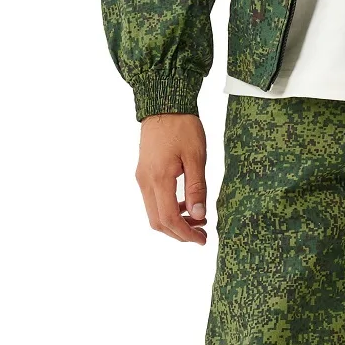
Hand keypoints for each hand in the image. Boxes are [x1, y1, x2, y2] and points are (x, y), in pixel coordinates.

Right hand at [136, 113, 208, 244]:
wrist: (164, 105)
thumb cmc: (182, 127)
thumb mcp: (196, 156)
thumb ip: (196, 187)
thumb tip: (198, 214)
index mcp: (159, 178)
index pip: (168, 218)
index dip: (185, 234)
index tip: (202, 239)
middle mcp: (145, 181)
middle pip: (158, 222)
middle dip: (179, 233)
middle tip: (202, 234)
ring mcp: (142, 178)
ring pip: (154, 213)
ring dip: (174, 222)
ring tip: (198, 220)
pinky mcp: (144, 174)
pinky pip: (153, 200)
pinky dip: (168, 209)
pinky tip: (186, 205)